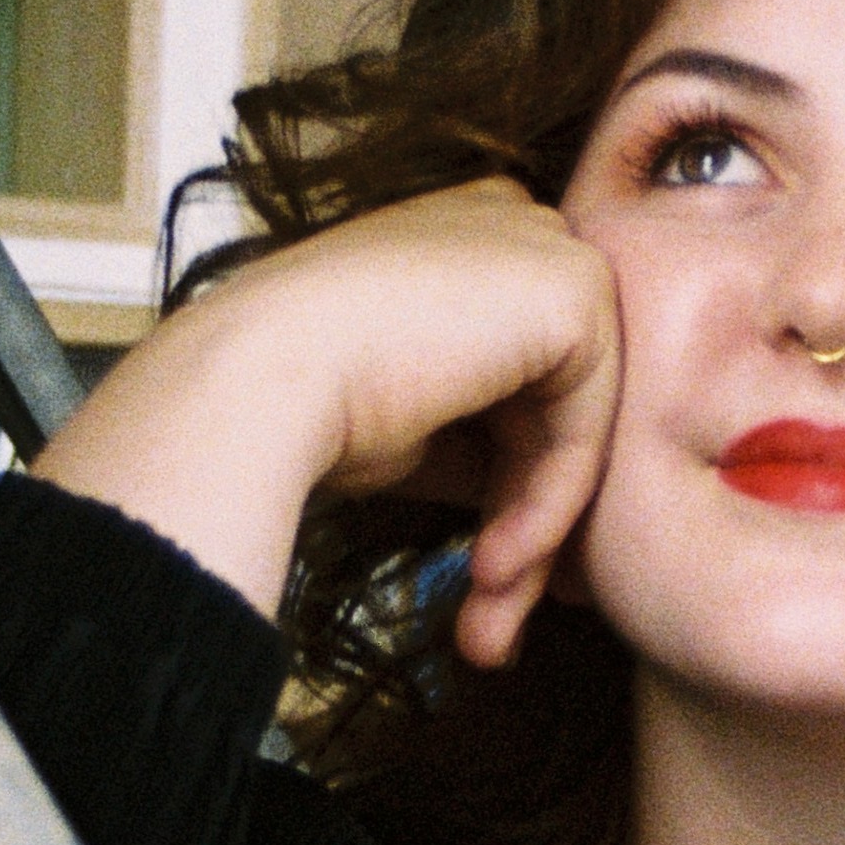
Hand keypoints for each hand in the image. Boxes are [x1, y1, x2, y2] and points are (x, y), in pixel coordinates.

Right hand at [34, 179, 620, 658]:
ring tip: (485, 618)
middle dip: (529, 520)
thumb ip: (483, 438)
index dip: (510, 480)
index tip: (482, 574)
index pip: (521, 373)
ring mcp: (549, 248)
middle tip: (489, 618)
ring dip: (533, 534)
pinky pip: (588, 426)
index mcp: (465, 235)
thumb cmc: (304, 403)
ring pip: (576, 423)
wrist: (256, 381)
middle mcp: (513, 226)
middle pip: (556, 401)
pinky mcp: (574, 290)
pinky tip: (491, 565)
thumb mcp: (413, 420)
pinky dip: (546, 507)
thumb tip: (536, 517)